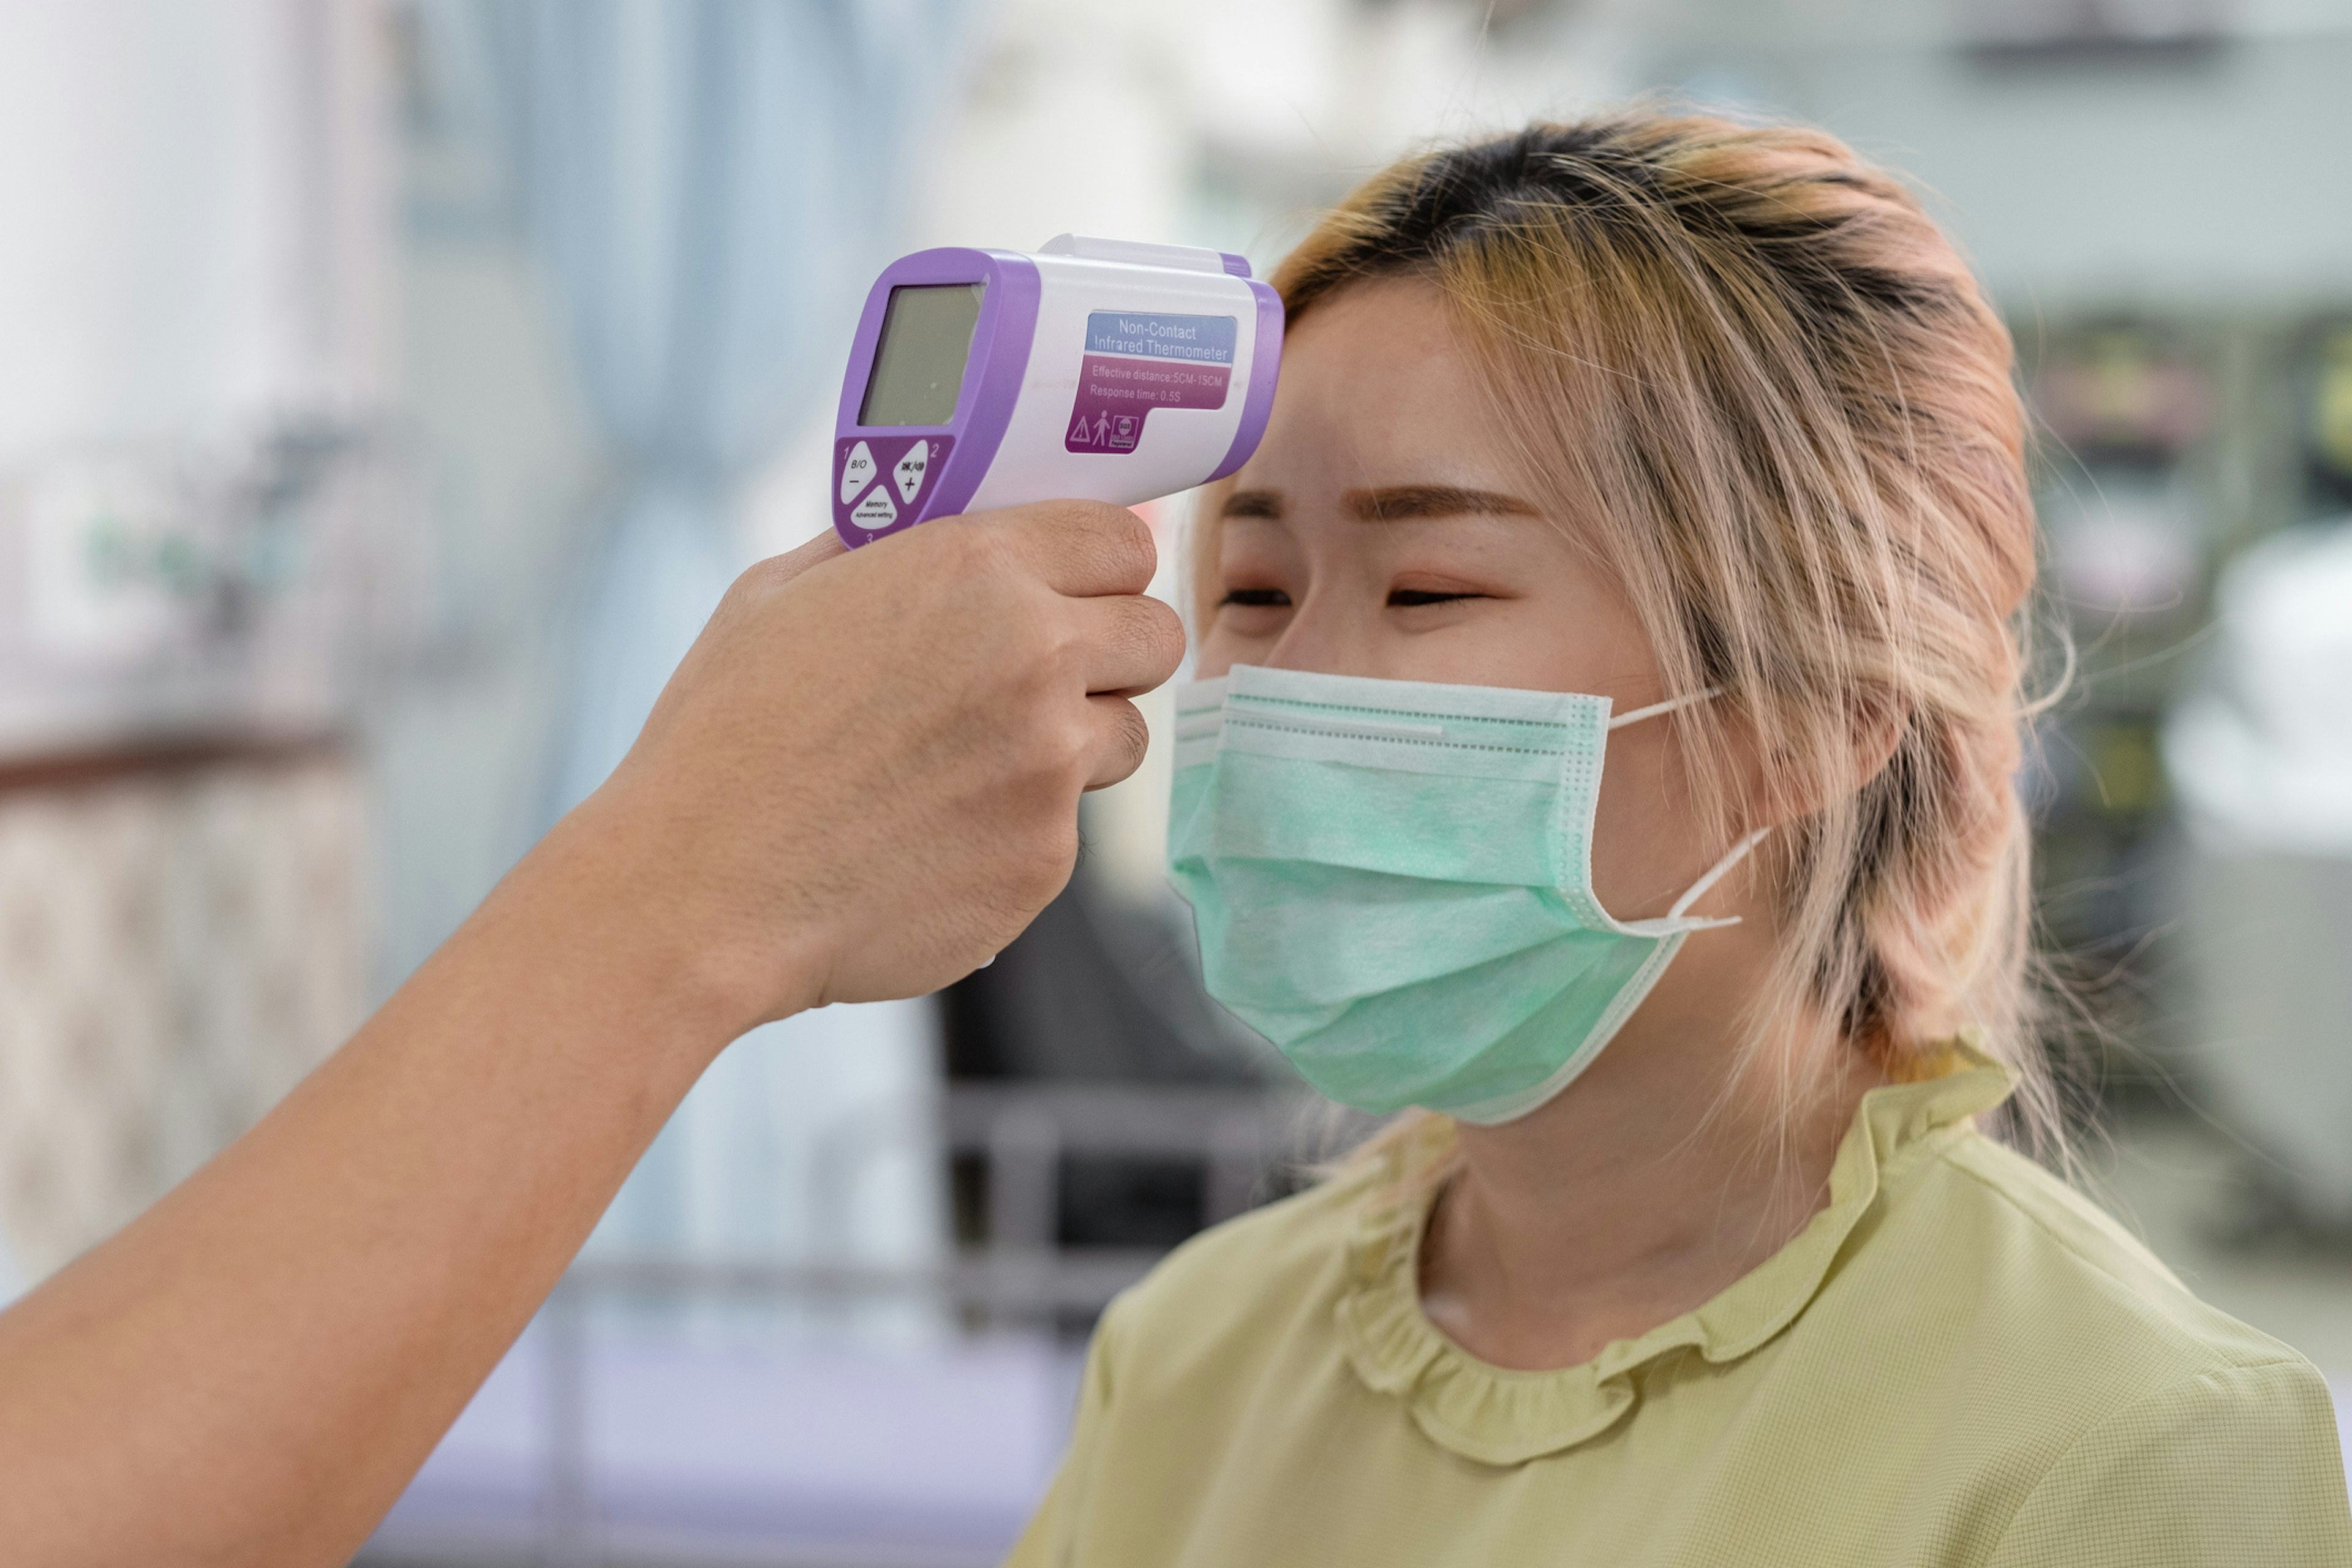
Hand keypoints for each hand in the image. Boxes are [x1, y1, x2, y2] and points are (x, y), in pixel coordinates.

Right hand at [564, 500, 1185, 1034]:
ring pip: (1124, 737)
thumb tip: (941, 526)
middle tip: (1047, 677)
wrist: (701, 888)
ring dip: (1073, 745)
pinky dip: (1016, 831)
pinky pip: (1065, 828)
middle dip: (1111, 652)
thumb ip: (887, 550)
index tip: (1080, 590)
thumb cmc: (724, 735)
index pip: (1124, 541)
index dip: (1105, 568)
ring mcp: (1051, 767)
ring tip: (969, 766)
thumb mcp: (781, 592)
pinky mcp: (1047, 860)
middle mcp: (1036, 658)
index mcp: (978, 570)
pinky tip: (931, 838)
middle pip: (1156, 636)